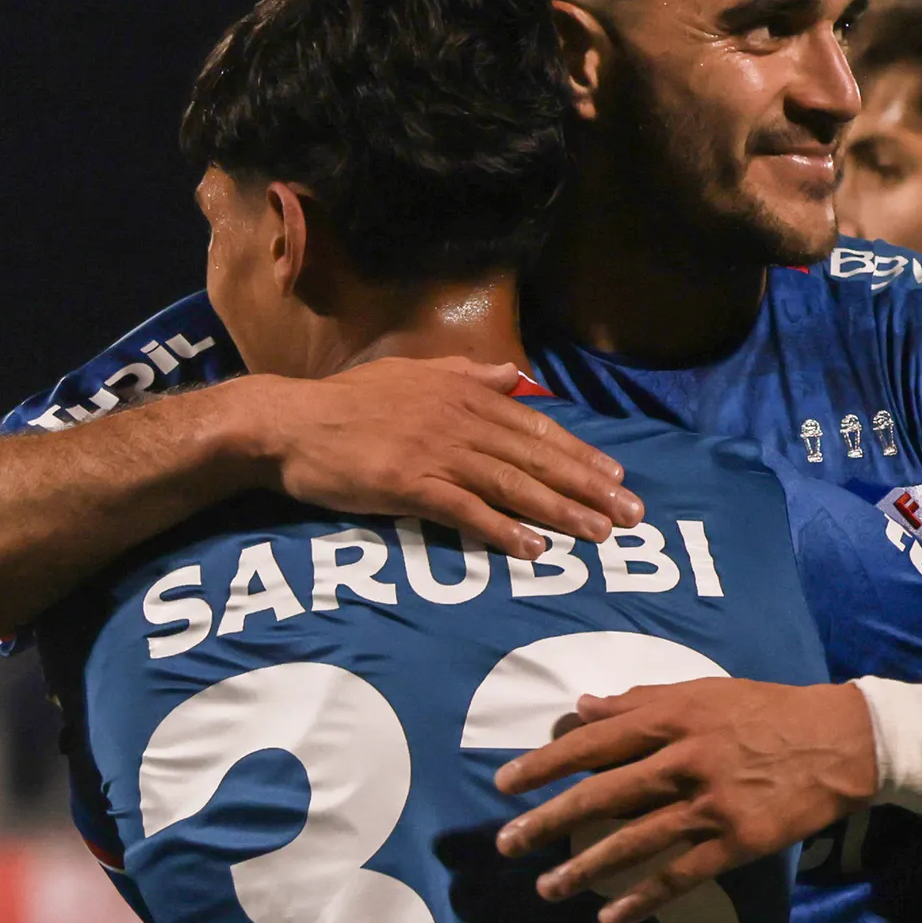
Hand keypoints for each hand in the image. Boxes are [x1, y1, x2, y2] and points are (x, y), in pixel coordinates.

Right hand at [245, 358, 642, 557]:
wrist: (290, 423)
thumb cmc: (348, 402)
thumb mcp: (413, 373)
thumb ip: (469, 374)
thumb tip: (515, 374)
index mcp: (463, 393)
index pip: (536, 427)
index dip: (580, 454)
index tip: (617, 476)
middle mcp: (458, 420)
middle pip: (536, 457)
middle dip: (588, 486)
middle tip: (631, 514)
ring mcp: (436, 452)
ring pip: (512, 485)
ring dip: (560, 511)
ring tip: (599, 534)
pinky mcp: (410, 485)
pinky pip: (467, 512)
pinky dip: (503, 530)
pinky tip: (534, 549)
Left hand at [494, 678, 877, 922]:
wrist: (840, 743)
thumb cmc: (765, 711)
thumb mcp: (702, 692)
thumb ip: (640, 701)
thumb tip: (581, 706)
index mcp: (673, 719)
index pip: (594, 742)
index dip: (547, 764)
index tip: (506, 784)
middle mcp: (684, 761)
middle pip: (603, 794)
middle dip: (549, 820)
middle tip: (507, 843)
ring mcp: (710, 805)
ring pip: (634, 841)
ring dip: (584, 867)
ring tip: (547, 887)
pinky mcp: (735, 842)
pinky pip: (679, 876)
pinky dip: (642, 899)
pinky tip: (609, 916)